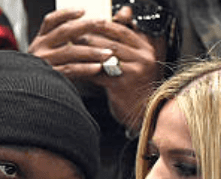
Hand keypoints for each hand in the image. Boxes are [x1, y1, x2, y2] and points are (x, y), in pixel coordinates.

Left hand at [28, 7, 162, 131]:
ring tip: (73, 48)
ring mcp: (134, 71)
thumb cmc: (139, 87)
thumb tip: (115, 22)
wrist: (146, 114)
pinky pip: (99, 74)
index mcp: (147, 48)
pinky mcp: (122, 86)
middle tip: (74, 34)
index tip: (87, 23)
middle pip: (112, 41)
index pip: (122, 30)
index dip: (103, 25)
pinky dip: (86, 70)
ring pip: (105, 56)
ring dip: (87, 51)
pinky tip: (75, 68)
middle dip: (91, 37)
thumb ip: (128, 44)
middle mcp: (143, 57)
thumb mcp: (139, 61)